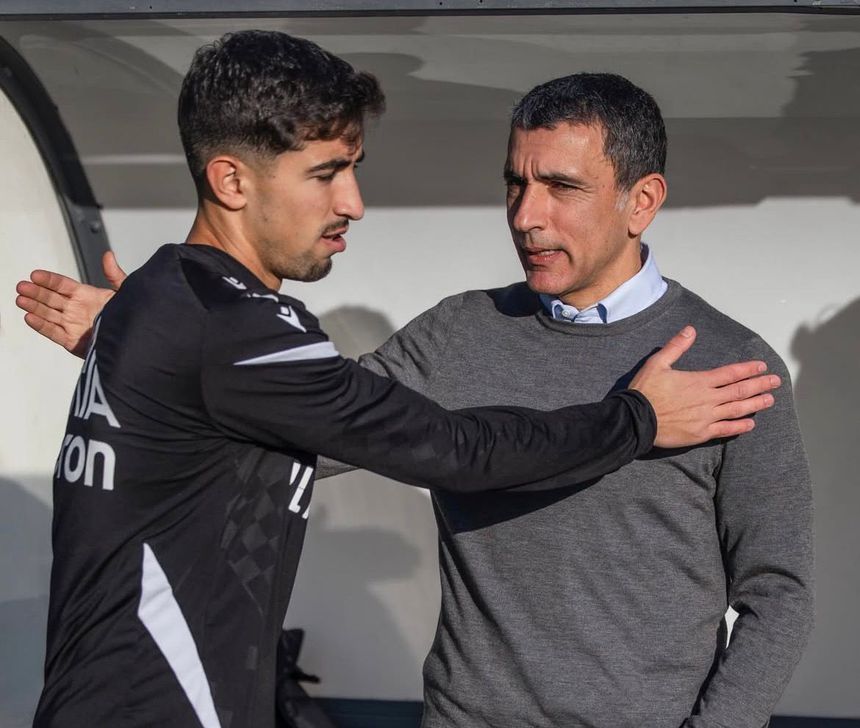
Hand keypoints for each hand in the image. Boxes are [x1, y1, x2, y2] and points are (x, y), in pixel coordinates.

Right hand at [15, 251, 126, 357]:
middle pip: (51, 298)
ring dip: (34, 307)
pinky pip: (53, 332)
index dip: (49, 280)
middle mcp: (76, 309)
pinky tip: (29, 317)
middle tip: (22, 286)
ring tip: (20, 299)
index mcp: (86, 296)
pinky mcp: (72, 342)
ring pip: (48, 314)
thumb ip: (114, 275)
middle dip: (36, 292)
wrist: (134, 341)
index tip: (35, 274)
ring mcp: (72, 325)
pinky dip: (41, 326)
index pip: (62, 285)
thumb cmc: (130, 317)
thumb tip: (108, 255)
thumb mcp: (124, 293)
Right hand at [630, 326, 779, 448]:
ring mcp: (706, 417)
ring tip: (770, 400)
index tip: (762, 366)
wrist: (635, 420)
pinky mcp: (701, 433)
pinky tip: (750, 423)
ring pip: (737, 409)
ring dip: (755, 404)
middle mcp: (707, 399)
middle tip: (776, 382)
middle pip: (740, 390)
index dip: (748, 369)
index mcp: (698, 381)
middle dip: (760, 385)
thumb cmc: (645, 391)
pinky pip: (726, 430)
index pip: (730, 373)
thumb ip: (676, 347)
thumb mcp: (657, 363)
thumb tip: (690, 330)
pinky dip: (740, 426)